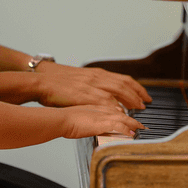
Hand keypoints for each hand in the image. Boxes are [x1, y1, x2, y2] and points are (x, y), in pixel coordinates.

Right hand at [35, 62, 151, 109]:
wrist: (42, 80)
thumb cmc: (57, 82)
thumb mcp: (80, 80)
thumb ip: (93, 87)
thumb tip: (104, 97)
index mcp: (96, 74)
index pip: (123, 79)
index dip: (136, 88)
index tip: (145, 96)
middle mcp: (96, 77)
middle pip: (124, 85)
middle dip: (137, 95)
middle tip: (145, 104)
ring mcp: (90, 85)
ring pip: (117, 91)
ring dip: (129, 101)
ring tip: (137, 111)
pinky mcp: (83, 95)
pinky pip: (103, 101)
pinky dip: (113, 107)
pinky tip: (119, 114)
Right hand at [60, 104, 144, 139]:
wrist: (62, 119)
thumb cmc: (66, 119)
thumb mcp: (80, 116)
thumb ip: (89, 120)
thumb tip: (92, 126)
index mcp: (97, 107)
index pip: (115, 110)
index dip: (124, 115)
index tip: (130, 120)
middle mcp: (102, 110)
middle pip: (122, 113)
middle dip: (133, 119)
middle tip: (141, 125)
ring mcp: (103, 116)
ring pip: (124, 118)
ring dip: (133, 124)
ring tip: (141, 129)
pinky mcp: (102, 123)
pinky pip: (119, 126)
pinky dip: (126, 129)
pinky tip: (131, 134)